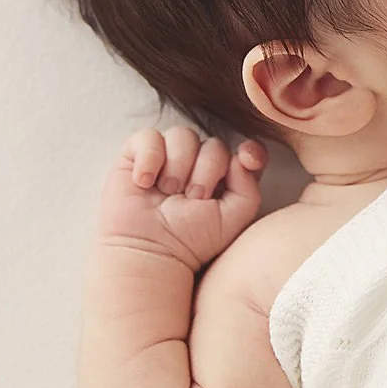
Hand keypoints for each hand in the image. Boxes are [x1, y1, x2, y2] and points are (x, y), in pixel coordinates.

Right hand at [94, 126, 268, 272]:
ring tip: (169, 193)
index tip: (248, 159)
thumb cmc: (192, 241)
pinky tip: (145, 183)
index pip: (244, 149)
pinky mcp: (136, 156)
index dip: (250, 150)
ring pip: (183, 135)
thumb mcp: (234, 219)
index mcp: (224, 178)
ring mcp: (167, 157)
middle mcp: (196, 164)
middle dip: (206, 171)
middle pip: (213, 144)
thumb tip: (240, 156)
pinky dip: (149, 157)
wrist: (151, 252)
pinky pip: (148, 136)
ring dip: (178, 166)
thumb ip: (248, 187)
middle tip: (192, 198)